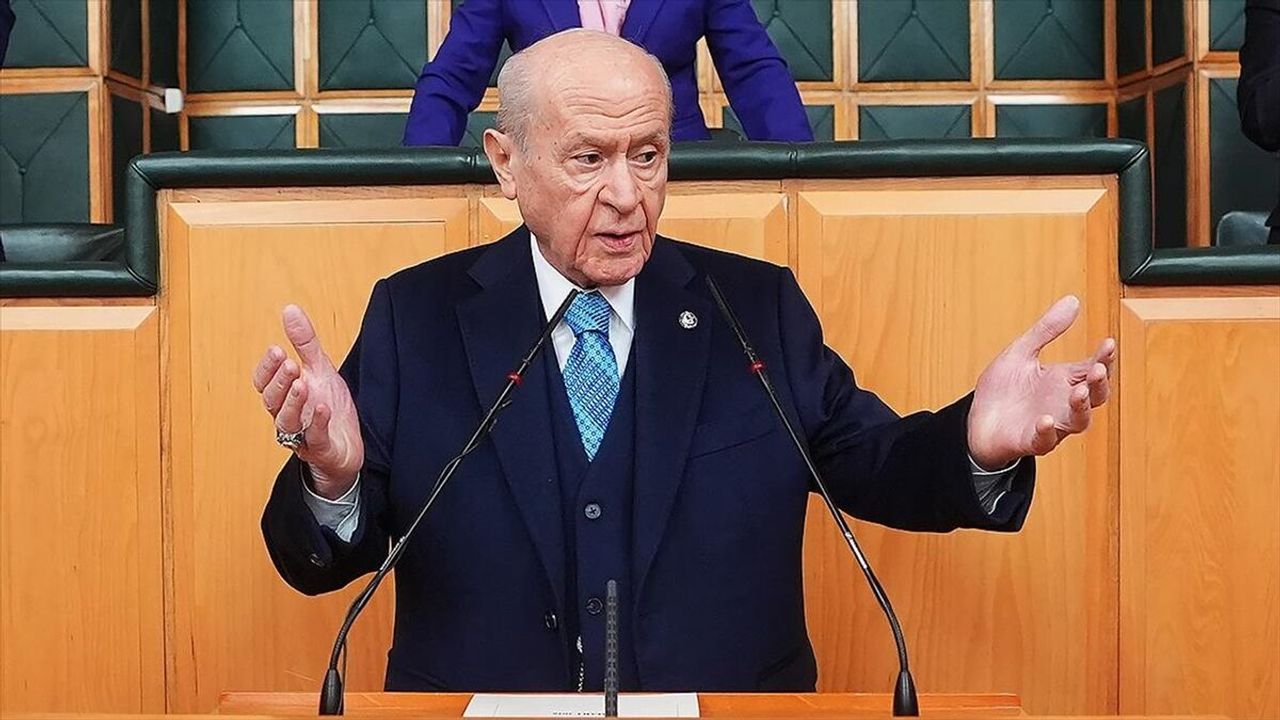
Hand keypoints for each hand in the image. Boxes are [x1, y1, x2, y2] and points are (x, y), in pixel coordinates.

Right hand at [251, 305, 363, 498]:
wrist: (348, 447)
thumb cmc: (328, 407)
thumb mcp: (320, 369)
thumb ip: (304, 342)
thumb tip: (290, 310)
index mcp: (284, 395)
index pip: (263, 382)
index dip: (267, 368)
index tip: (277, 350)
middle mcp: (287, 415)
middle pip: (272, 401)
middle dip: (279, 381)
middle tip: (290, 363)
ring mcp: (302, 434)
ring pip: (287, 421)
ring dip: (293, 401)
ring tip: (303, 383)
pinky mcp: (321, 449)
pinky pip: (315, 438)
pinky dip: (318, 424)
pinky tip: (323, 408)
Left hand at [967, 296, 1115, 468]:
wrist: (976, 420)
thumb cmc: (1003, 389)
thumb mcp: (1021, 353)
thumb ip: (1047, 330)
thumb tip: (1072, 301)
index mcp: (1064, 380)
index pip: (1092, 368)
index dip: (1103, 357)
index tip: (1107, 343)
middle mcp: (1063, 403)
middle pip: (1094, 396)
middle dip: (1099, 383)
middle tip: (1098, 369)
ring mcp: (1051, 423)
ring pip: (1078, 421)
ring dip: (1081, 408)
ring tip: (1078, 392)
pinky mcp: (1032, 441)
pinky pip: (1045, 440)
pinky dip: (1047, 431)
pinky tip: (1044, 420)